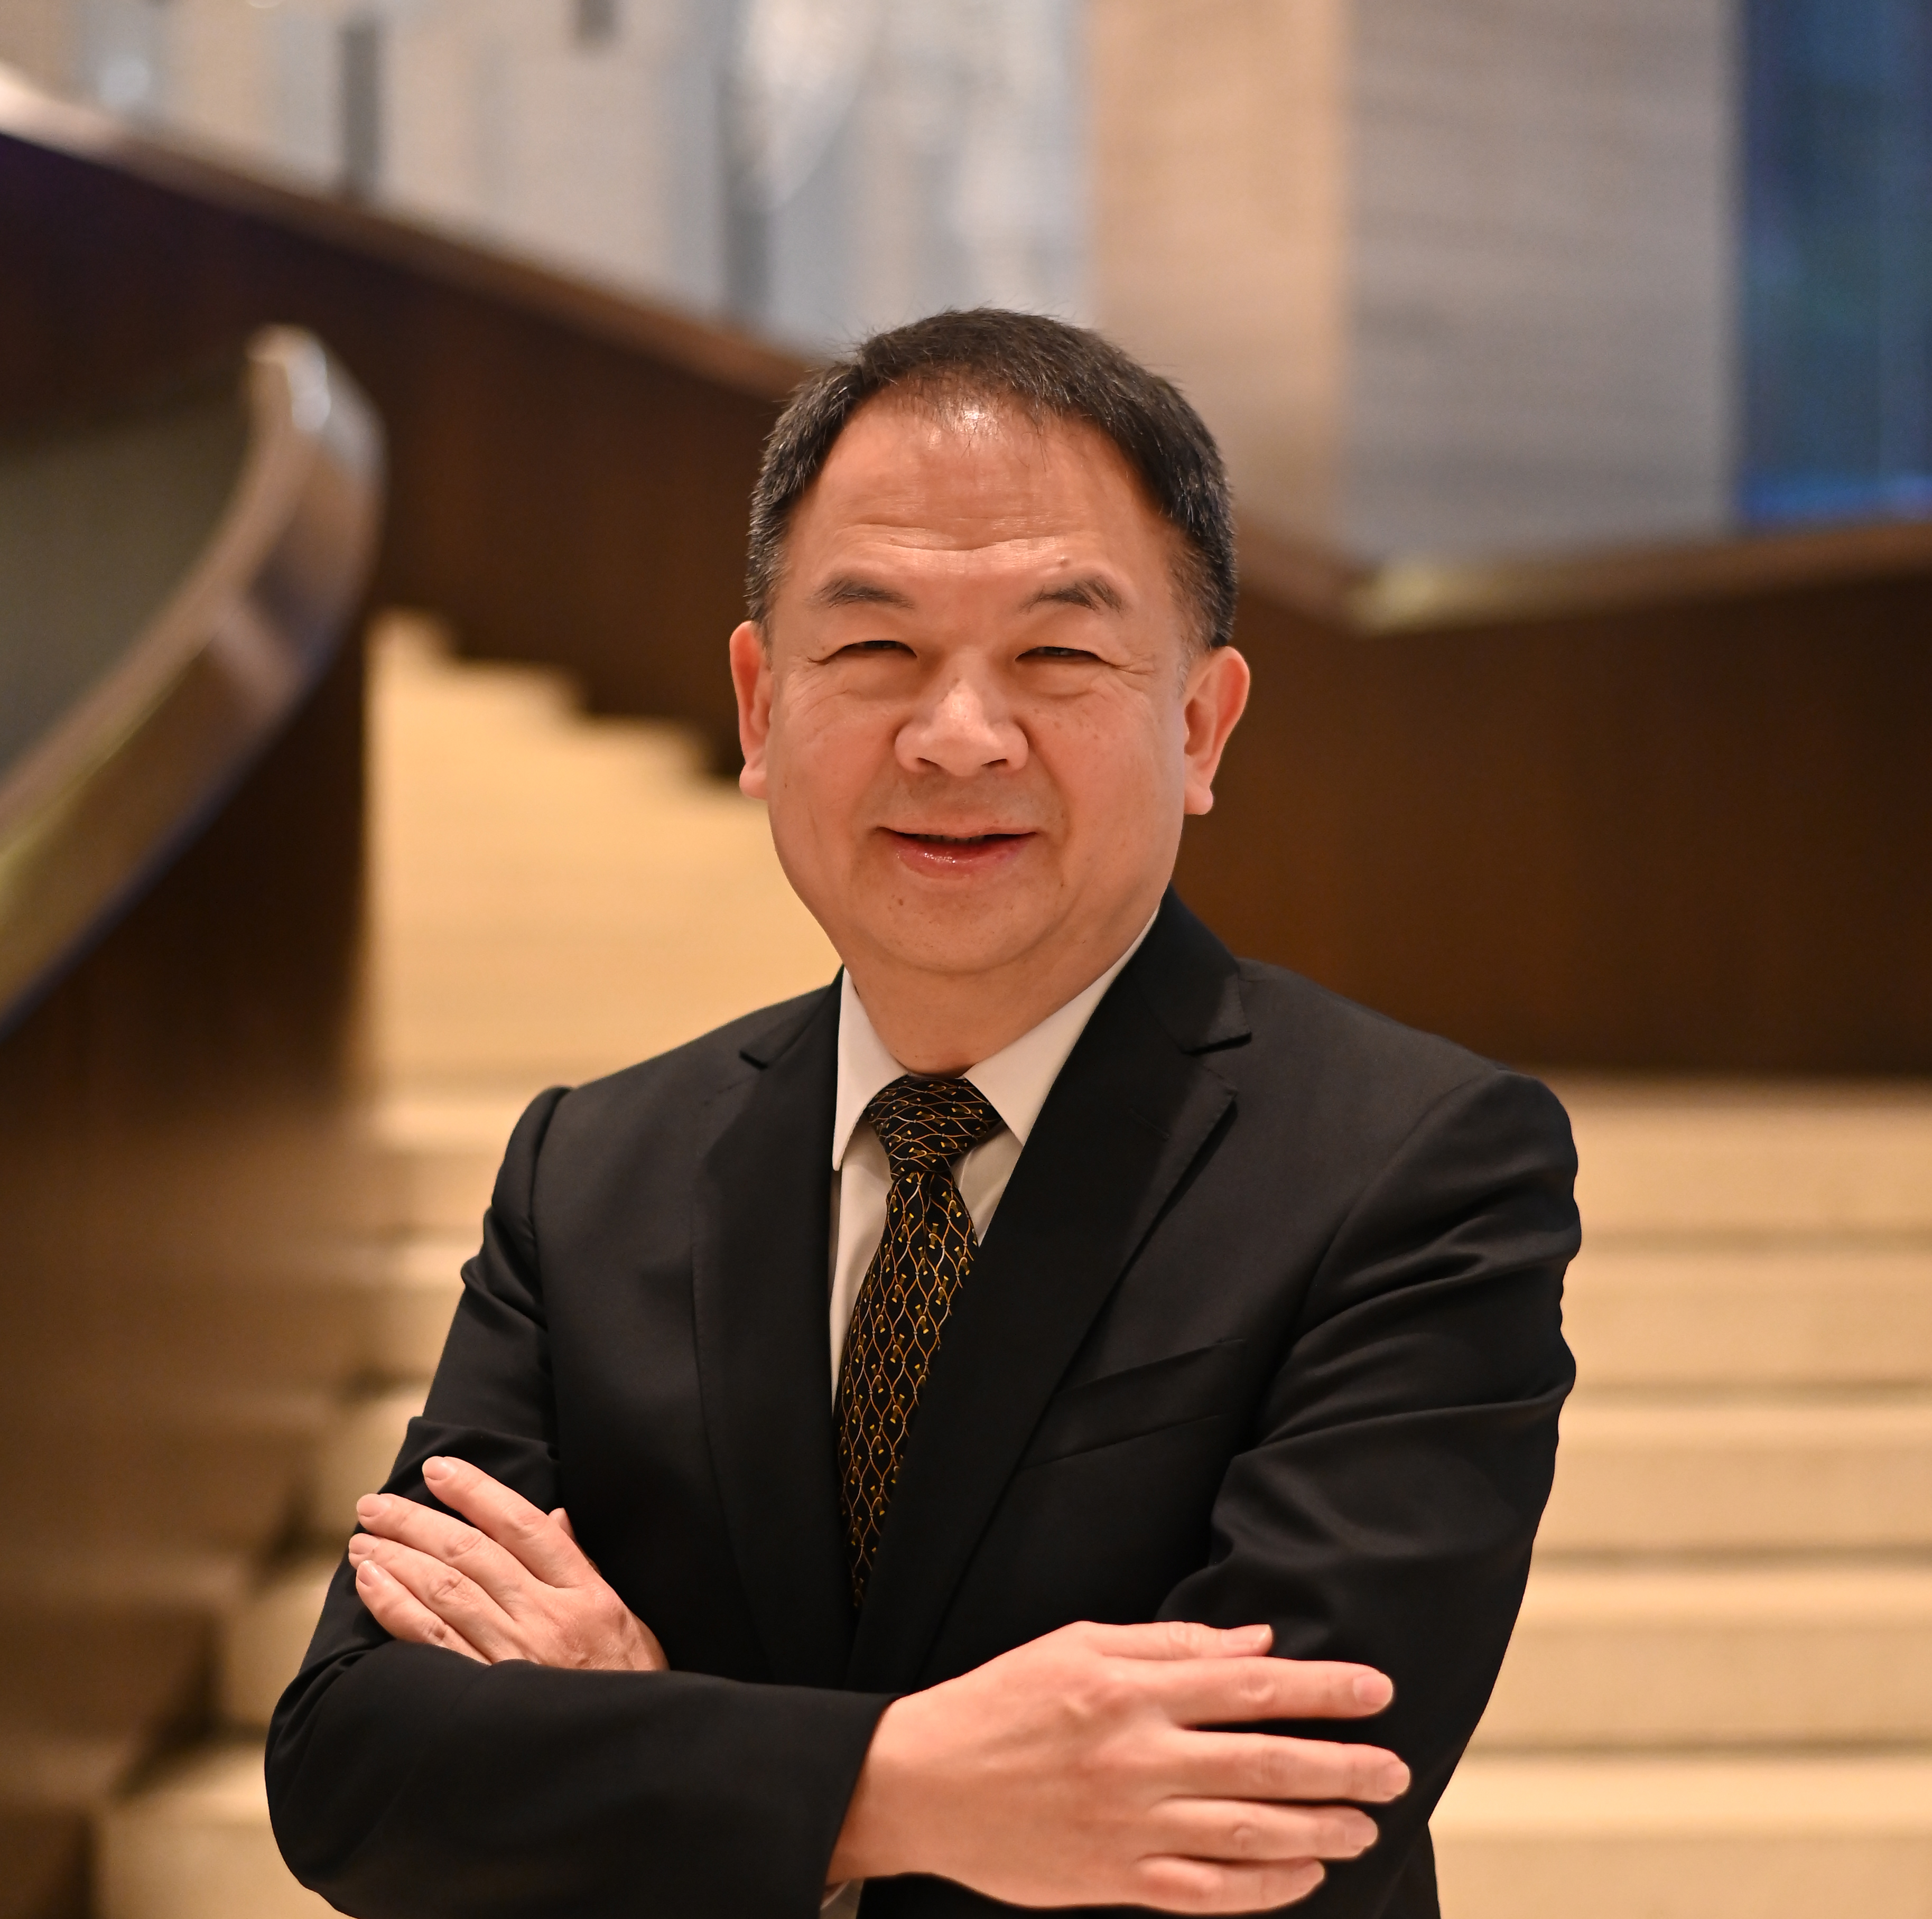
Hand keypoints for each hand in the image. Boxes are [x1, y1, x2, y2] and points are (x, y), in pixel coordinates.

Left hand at [348, 1456, 666, 1672]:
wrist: (627, 1756)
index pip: (522, 1525)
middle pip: (472, 1552)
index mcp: (585, 1593)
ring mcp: (515, 1656)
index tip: (438, 1469)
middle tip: (375, 1505)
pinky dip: (396, 1608)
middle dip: (416, 1522)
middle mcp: (547, 1617)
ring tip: (363, 1542)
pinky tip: (371, 1586)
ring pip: (445, 1590)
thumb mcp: (628, 1619)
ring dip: (397, 1559)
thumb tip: (555, 1516)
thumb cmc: (628, 1686)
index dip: (476, 1491)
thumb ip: (584, 1566)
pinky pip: (431, 1644)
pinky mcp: (486, 1695)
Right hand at [829, 1619, 1406, 1912]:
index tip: (1377, 1692)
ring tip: (1366, 1826)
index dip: (1324, 1690)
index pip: (1252, 1688)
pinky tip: (1304, 1874)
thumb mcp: (1077, 1645)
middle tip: (1396, 1768)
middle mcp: (1139, 1758)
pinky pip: (1208, 1893)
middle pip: (1266, 1764)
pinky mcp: (1115, 1882)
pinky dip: (1265, 1888)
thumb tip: (1254, 1645)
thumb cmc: (1001, 1702)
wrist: (922, 1784)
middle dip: (1342, 1766)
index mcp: (1130, 1690)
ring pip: (1249, 1835)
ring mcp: (1129, 1826)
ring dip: (1319, 1830)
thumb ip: (1169, 1644)